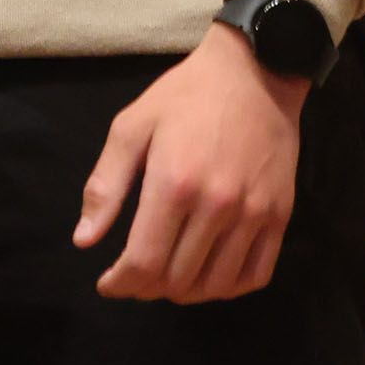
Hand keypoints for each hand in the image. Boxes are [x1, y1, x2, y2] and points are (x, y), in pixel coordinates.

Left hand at [72, 25, 308, 304]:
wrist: (256, 71)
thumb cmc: (185, 96)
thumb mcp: (132, 126)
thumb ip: (105, 184)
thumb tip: (84, 241)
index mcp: (174, 183)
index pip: (144, 262)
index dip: (120, 284)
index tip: (108, 283)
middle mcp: (217, 205)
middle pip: (177, 279)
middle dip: (146, 289)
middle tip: (134, 277)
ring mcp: (254, 213)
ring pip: (215, 285)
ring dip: (184, 293)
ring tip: (167, 278)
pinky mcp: (280, 215)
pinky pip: (255, 275)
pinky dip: (227, 288)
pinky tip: (208, 276)